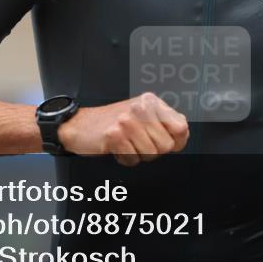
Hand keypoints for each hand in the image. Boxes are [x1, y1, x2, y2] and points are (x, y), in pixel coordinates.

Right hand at [58, 92, 189, 165]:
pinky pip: (132, 159)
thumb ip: (164, 122)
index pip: (181, 127)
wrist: (80, 125)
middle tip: (137, 142)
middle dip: (153, 151)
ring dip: (138, 155)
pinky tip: (116, 148)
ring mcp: (127, 120)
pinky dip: (125, 159)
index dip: (175, 142)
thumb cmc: (113, 123)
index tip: (161, 142)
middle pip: (166, 145)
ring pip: (151, 154)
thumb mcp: (143, 115)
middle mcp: (141, 108)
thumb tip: (182, 132)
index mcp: (151, 102)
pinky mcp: (114, 135)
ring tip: (126, 144)